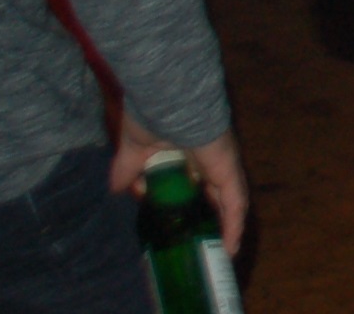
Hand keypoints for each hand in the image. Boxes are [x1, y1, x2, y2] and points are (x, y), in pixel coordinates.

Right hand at [112, 109, 249, 251]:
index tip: (179, 222)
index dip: (189, 200)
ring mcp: (221, 163)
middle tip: (200, 244)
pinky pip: (236, 202)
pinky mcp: (229, 169)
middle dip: (208, 218)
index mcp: (187, 150)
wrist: (168, 99)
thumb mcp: (132, 150)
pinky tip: (230, 249)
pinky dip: (234, 225)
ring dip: (225, 228)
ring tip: (219, 254)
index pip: (193, 180)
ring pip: (228, 201)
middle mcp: (208, 158)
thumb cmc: (152, 115)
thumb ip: (127, 170)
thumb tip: (117, 190)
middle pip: (214, 193)